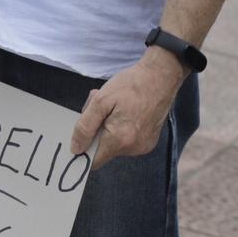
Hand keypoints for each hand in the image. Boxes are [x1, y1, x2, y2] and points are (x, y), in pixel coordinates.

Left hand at [71, 48, 183, 168]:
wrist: (161, 75)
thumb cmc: (131, 84)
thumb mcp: (101, 100)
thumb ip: (85, 127)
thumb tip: (76, 149)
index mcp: (120, 140)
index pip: (94, 161)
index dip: (84, 150)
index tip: (82, 133)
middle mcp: (133, 148)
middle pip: (104, 151)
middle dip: (98, 132)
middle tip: (103, 110)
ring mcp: (144, 146)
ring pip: (116, 145)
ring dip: (110, 130)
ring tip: (118, 108)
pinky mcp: (150, 141)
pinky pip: (128, 141)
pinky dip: (123, 130)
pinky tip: (128, 112)